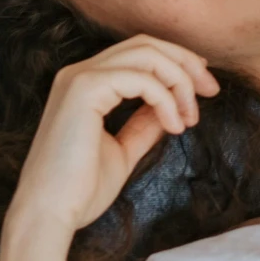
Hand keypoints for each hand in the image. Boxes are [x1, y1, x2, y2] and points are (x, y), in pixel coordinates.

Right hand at [9, 37, 219, 239]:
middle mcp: (79, 72)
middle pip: (146, 44)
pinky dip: (166, 98)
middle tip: (211, 91)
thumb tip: (172, 107)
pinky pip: (141, 78)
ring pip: (146, 53)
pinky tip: (174, 125)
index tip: (203, 87)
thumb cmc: (79, 192)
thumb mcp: (122, 151)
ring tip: (191, 116)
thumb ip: (144, 125)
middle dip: (185, 63)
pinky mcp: (85, 88)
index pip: (138, 53)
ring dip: (180, 80)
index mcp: (85, 84)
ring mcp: (79, 77)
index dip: (175, 62)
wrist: (48, 216)